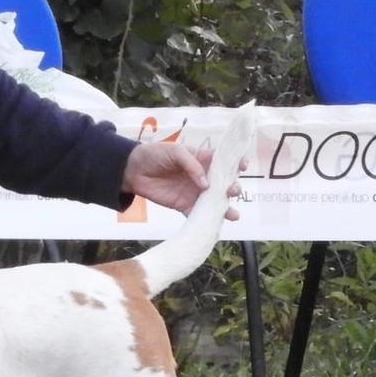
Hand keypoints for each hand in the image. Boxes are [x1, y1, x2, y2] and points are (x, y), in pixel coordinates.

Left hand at [121, 144, 242, 218]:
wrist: (133, 170)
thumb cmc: (155, 154)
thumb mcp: (175, 151)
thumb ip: (191, 165)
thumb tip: (205, 184)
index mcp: (203, 160)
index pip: (224, 161)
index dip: (236, 163)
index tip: (242, 166)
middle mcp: (203, 177)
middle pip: (223, 184)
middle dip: (232, 188)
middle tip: (232, 190)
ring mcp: (194, 192)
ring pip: (214, 202)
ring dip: (225, 208)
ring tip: (232, 214)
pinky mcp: (184, 205)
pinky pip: (198, 214)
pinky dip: (207, 220)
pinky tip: (215, 225)